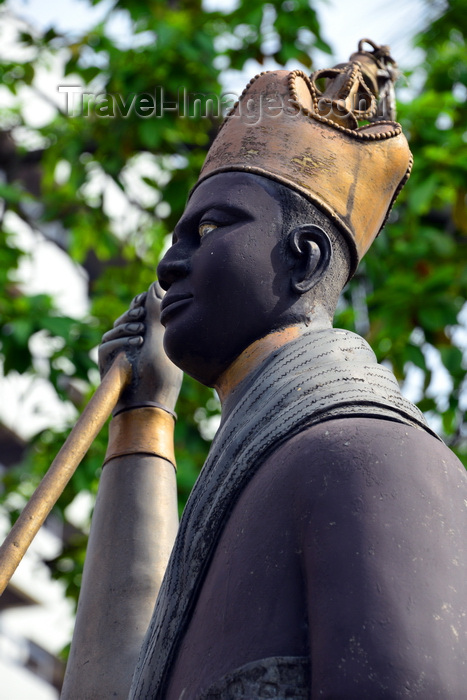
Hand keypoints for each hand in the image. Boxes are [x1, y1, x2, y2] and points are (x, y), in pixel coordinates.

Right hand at [99, 282, 182, 414]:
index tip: (146, 298)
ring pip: (116, 328)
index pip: (140, 311)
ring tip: (141, 331)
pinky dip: (120, 341)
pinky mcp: (106, 361)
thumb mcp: (161, 340)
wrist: (149, 403)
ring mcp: (118, 351)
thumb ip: (156, 313)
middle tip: (142, 312)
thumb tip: (154, 285)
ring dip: (128, 326)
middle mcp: (132, 341)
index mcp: (148, 335)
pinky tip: (137, 341)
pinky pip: (107, 344)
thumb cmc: (162, 375)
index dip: (141, 303)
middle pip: (127, 316)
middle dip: (135, 312)